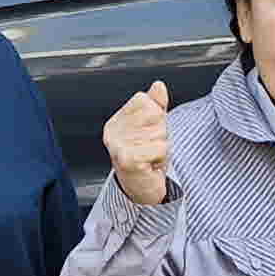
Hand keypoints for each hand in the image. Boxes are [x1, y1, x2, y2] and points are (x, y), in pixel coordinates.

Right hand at [104, 81, 173, 205]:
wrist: (142, 190)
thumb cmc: (146, 158)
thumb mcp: (153, 128)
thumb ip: (156, 105)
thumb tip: (158, 85)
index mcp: (116, 122)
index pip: (145, 100)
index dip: (155, 117)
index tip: (148, 135)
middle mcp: (113, 132)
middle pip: (155, 115)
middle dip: (160, 133)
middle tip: (150, 149)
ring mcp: (118, 145)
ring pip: (159, 131)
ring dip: (162, 147)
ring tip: (150, 157)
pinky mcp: (128, 159)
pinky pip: (160, 147)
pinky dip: (162, 158)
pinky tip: (150, 165)